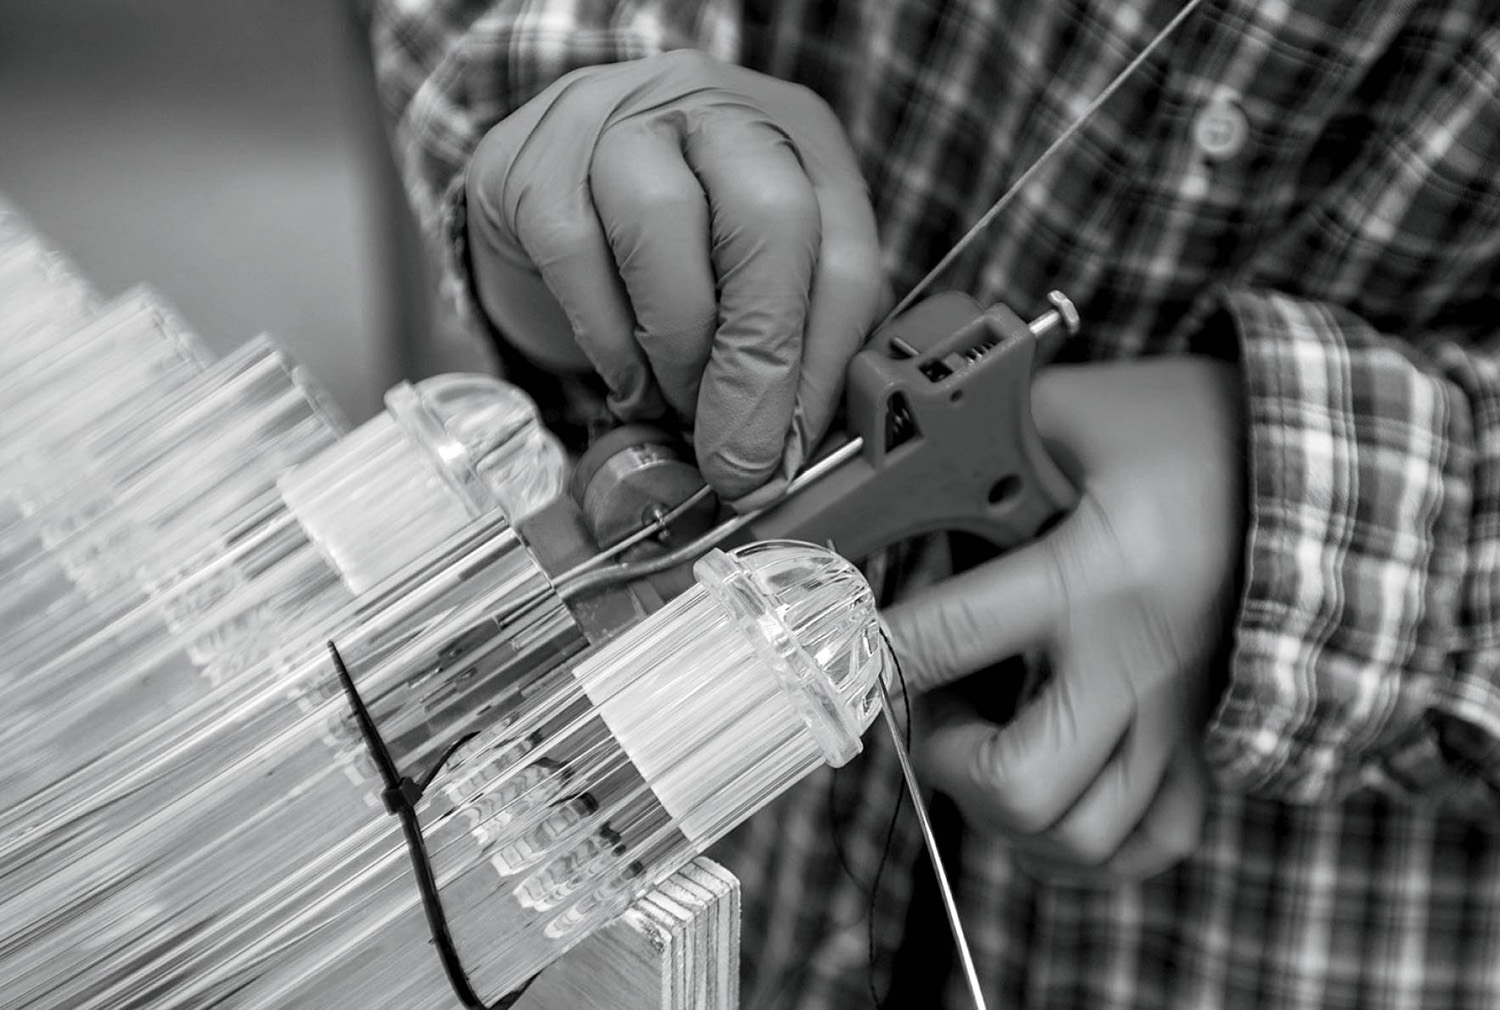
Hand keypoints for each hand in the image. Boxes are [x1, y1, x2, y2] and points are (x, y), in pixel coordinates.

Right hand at [465, 49, 884, 507]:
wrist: (551, 180)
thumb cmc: (677, 244)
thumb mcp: (753, 276)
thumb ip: (787, 346)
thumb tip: (788, 454)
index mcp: (802, 139)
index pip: (845, 249)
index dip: (827, 363)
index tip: (798, 450)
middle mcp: (717, 108)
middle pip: (769, 220)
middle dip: (760, 360)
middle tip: (741, 456)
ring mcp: (619, 119)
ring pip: (664, 224)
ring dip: (680, 348)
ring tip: (681, 408)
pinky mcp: (535, 161)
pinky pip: (577, 255)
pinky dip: (609, 342)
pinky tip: (628, 382)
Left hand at [883, 357, 1244, 879]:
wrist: (1320, 462)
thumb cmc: (1191, 430)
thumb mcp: (1079, 409)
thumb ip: (984, 436)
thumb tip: (896, 463)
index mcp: (1092, 578)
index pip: (946, 638)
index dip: (872, 641)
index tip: (848, 629)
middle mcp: (1133, 667)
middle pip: (1018, 783)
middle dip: (946, 759)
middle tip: (934, 705)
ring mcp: (1176, 717)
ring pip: (1081, 835)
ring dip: (1006, 811)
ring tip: (988, 742)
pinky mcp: (1204, 738)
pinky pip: (1150, 840)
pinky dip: (1082, 845)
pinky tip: (1044, 799)